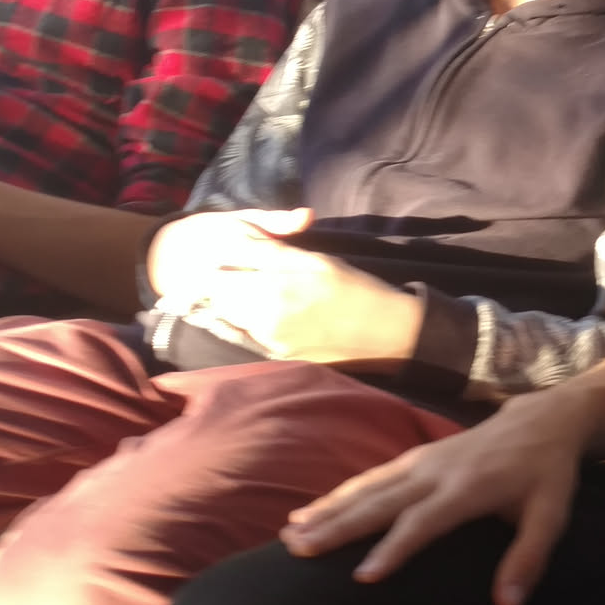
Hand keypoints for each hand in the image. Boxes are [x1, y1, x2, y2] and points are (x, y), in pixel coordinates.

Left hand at [151, 211, 424, 366]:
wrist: (387, 333)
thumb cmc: (353, 288)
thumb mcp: (313, 260)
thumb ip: (269, 251)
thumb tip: (231, 245)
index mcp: (270, 291)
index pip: (217, 277)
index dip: (216, 264)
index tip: (220, 257)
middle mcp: (263, 322)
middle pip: (220, 301)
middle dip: (221, 285)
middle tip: (233, 272)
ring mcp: (270, 345)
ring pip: (232, 320)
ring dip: (235, 304)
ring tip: (253, 291)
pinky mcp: (280, 359)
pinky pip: (249, 337)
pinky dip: (249, 323)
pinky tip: (267, 313)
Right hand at [278, 395, 589, 604]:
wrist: (541, 419)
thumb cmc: (546, 474)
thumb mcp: (552, 516)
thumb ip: (529, 559)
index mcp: (469, 488)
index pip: (424, 522)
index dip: (394, 549)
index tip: (362, 577)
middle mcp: (437, 472)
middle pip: (380, 502)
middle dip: (338, 526)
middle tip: (299, 550)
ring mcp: (422, 462)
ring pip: (367, 487)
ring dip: (328, 509)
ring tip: (290, 533)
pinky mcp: (416, 458)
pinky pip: (370, 478)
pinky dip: (338, 495)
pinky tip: (311, 511)